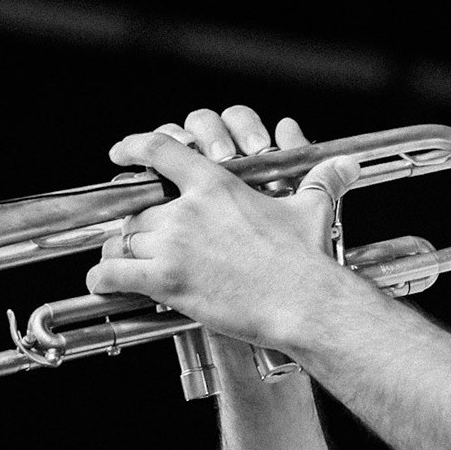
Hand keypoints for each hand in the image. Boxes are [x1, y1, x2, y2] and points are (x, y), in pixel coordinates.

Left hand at [86, 106, 361, 350]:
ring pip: (124, 241)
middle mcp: (187, 210)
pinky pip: (112, 274)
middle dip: (138, 227)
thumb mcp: (311, 210)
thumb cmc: (306, 259)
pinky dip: (103, 280)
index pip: (161, 150)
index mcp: (215, 185)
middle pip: (139, 210)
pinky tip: (105, 285)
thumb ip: (321, 182)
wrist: (304, 302)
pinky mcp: (166, 280)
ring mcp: (173, 245)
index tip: (120, 153)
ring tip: (127, 267)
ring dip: (122, 254)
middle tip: (146, 244)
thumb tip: (347, 166)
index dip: (134, 147)